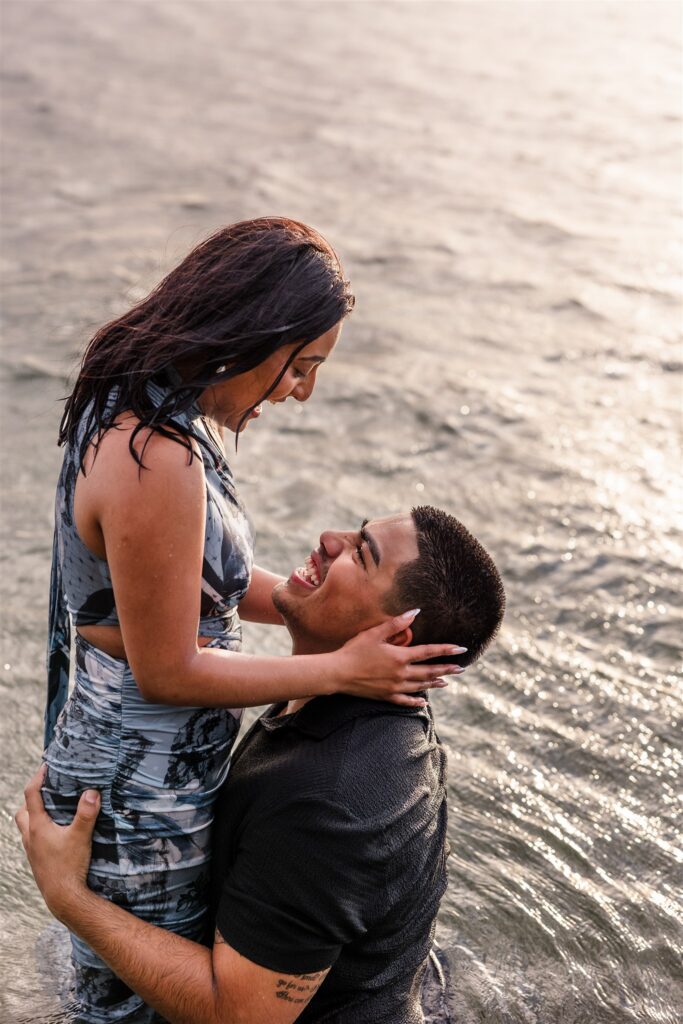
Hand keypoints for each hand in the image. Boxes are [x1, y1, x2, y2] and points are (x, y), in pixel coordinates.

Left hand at [14, 765, 99, 922]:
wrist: (63, 898)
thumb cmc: (70, 867)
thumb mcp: (81, 836)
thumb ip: (87, 813)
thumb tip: (92, 792)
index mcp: (37, 826)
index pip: (31, 795)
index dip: (38, 778)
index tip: (47, 766)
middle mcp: (30, 837)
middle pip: (22, 811)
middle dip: (31, 799)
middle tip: (48, 790)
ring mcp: (32, 850)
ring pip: (25, 827)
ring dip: (33, 816)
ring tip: (51, 811)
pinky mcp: (37, 861)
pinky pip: (32, 840)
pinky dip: (38, 831)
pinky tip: (55, 834)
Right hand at [333, 610, 467, 706]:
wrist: (337, 673)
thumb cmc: (354, 650)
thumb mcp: (374, 633)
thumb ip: (396, 624)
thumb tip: (415, 612)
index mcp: (400, 657)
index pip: (429, 652)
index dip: (446, 650)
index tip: (461, 649)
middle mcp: (401, 674)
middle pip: (429, 672)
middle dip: (447, 669)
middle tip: (461, 668)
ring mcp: (394, 687)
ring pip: (420, 686)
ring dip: (434, 683)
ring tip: (446, 681)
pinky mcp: (385, 696)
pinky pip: (405, 701)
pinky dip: (416, 701)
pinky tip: (423, 702)